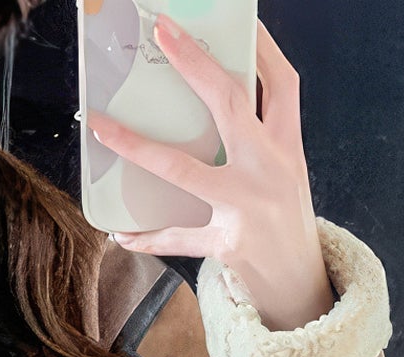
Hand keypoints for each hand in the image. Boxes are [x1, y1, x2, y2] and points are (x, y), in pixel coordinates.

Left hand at [86, 16, 336, 331]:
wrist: (301, 284)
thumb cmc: (282, 221)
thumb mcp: (283, 173)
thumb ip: (258, 141)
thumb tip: (214, 104)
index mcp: (288, 147)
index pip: (281, 85)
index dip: (261, 49)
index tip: (239, 20)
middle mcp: (270, 169)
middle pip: (232, 104)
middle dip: (195, 65)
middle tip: (163, 35)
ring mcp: (248, 207)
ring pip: (185, 169)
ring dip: (138, 147)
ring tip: (102, 128)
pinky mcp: (228, 245)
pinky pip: (176, 238)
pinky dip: (147, 237)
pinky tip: (121, 233)